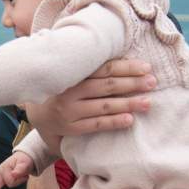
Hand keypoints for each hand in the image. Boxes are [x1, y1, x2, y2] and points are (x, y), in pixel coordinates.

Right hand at [22, 59, 154, 150]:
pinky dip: (113, 122)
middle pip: (107, 85)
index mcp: (73, 73)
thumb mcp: (70, 73)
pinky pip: (96, 124)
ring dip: (128, 103)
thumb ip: (90, 66)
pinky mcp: (70, 127)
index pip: (105, 68)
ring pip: (104, 105)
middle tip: (152, 82)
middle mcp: (71, 90)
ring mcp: (70, 110)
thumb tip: (123, 60)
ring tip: (148, 102)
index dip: (127, 67)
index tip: (146, 67)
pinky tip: (130, 119)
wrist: (35, 113)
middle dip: (132, 84)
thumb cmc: (59, 90)